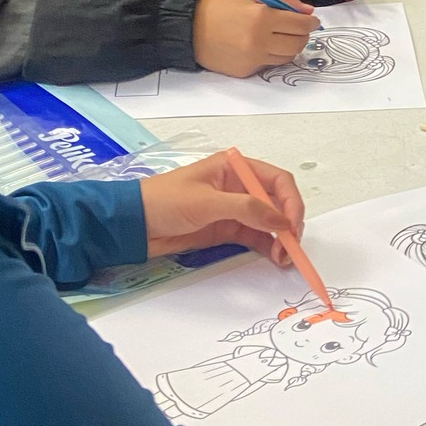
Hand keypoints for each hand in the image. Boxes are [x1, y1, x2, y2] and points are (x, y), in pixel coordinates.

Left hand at [142, 151, 303, 268]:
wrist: (133, 224)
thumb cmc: (166, 201)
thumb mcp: (207, 202)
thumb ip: (246, 209)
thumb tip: (282, 222)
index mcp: (236, 168)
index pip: (277, 180)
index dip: (290, 202)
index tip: (292, 226)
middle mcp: (239, 186)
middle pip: (277, 202)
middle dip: (288, 223)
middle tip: (292, 247)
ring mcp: (234, 209)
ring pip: (269, 222)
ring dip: (281, 238)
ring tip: (284, 258)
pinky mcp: (227, 229)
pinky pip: (256, 236)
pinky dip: (268, 247)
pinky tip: (274, 257)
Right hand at [192, 0, 317, 76]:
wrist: (188, 28)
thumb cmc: (219, 6)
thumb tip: (307, 11)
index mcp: (262, 17)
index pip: (301, 24)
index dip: (311, 22)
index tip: (312, 20)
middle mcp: (259, 41)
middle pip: (298, 43)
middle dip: (303, 35)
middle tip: (298, 28)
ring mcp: (253, 59)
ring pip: (287, 57)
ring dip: (290, 46)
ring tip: (280, 36)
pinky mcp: (246, 71)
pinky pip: (269, 64)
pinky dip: (271, 55)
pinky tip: (261, 45)